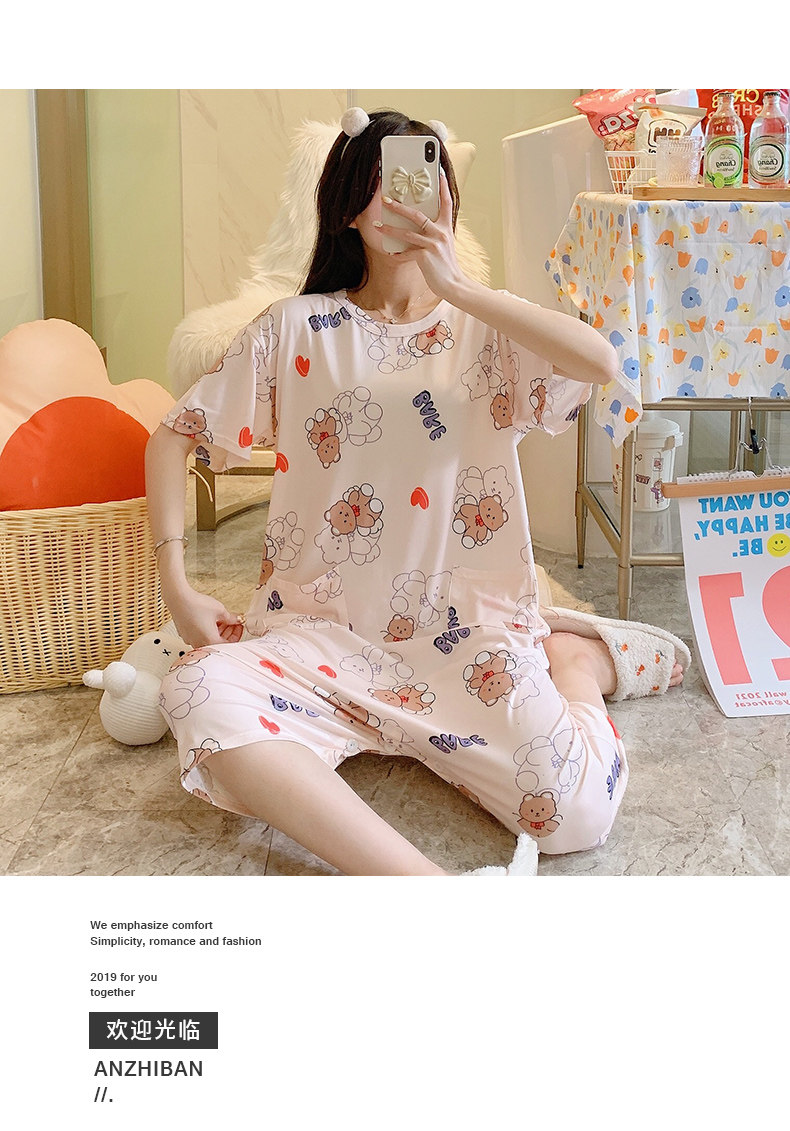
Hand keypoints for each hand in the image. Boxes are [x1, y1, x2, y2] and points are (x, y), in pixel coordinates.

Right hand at [163, 584, 243, 648]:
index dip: (237, 634)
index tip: (239, 625)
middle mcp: (200, 644)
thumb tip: (237, 620)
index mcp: (211, 642)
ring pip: (209, 640)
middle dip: (228, 632)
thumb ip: (232, 619)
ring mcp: (191, 640)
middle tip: (233, 622)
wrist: (178, 598)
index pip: (230, 644)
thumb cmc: (197, 605)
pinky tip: (211, 620)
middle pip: (219, 643)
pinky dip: (207, 631)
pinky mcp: (185, 635)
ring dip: (218, 631)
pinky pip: (200, 636)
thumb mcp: (220, 611)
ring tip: (222, 619)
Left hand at [377, 172, 465, 299]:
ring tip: (377, 225)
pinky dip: (398, 253)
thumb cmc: (446, 265)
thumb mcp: (443, 245)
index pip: (446, 202)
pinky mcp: (425, 256)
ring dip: (390, 229)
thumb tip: (415, 227)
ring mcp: (433, 244)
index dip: (443, 187)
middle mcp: (440, 232)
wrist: (453, 284)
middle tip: (385, 199)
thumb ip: (433, 234)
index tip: (438, 173)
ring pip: (407, 233)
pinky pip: (406, 252)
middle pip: (417, 214)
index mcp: (446, 227)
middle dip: (399, 207)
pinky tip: (390, 253)